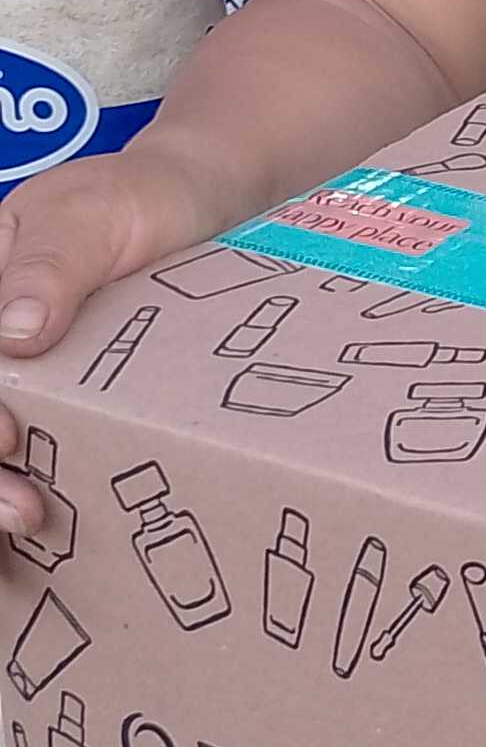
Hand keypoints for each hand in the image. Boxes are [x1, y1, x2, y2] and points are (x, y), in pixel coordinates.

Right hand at [0, 141, 213, 537]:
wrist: (205, 206)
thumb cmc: (140, 199)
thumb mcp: (93, 213)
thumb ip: (51, 263)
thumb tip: (15, 333)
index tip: (6, 436)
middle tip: (23, 509)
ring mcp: (22, 373)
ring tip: (30, 525)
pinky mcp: (65, 404)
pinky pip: (35, 451)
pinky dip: (28, 497)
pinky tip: (39, 547)